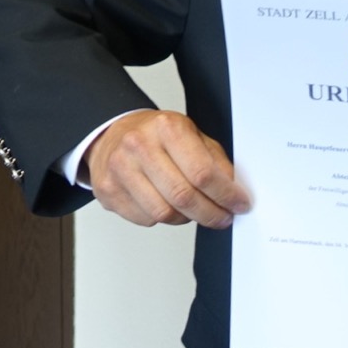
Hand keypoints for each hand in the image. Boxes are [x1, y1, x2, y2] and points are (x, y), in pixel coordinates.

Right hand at [86, 110, 251, 228]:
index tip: (238, 204)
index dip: (226, 195)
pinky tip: (166, 204)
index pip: (203, 172)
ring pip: (164, 213)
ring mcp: (120, 169)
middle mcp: (139, 145)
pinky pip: (146, 220)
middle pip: (183, 196)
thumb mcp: (190, 135)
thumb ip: (214, 161)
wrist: (113, 134)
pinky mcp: (108, 191)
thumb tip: (234, 190)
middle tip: (222, 217)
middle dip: (211, 214)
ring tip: (193, 210)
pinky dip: (163, 219)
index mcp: (166, 127)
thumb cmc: (155, 135)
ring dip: (187, 218)